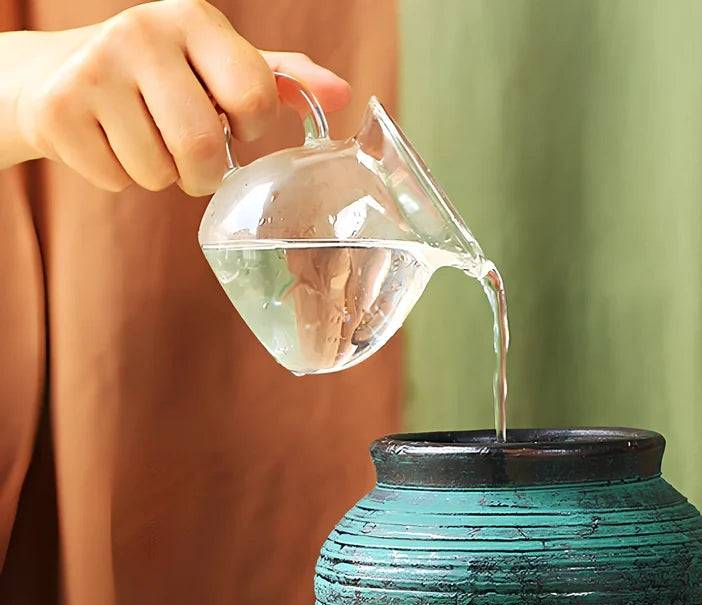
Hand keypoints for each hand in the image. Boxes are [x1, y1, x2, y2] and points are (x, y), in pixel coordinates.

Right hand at [9, 0, 350, 194]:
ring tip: (145, 141)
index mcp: (193, 20)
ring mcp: (94, 69)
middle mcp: (141, 33)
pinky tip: (108, 142)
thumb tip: (343, 94)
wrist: (51, 72)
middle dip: (204, 172)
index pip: (254, 98)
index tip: (235, 124)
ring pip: (159, 172)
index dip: (253, 129)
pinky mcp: (59, 110)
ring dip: (161, 176)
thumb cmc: (158, 75)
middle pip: (202, 147)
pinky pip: (117, 180)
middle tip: (192, 157)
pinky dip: (120, 177)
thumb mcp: (218, 65)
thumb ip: (282, 80)